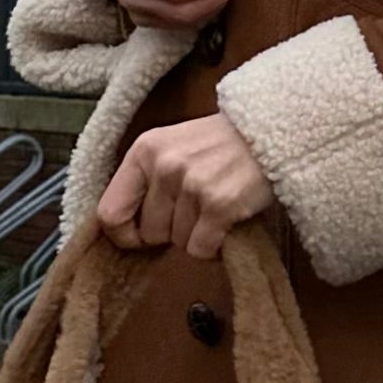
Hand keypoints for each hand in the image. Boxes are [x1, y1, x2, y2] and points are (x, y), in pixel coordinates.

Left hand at [97, 114, 274, 259]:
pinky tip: (226, 225)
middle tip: (195, 211)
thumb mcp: (174, 147)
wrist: (272, 132)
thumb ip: (148, 180)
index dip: (124, 234)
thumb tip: (128, 227)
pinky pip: (201, 250)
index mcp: (145, 150)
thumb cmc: (222, 144)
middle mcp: (164, 166)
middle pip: (149, 232)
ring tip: (216, 209)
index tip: (140, 238)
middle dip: (171, 231)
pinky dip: (215, 247)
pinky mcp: (219, 205)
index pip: (110, 212)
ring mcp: (192, 186)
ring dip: (198, 236)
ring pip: (179, 243)